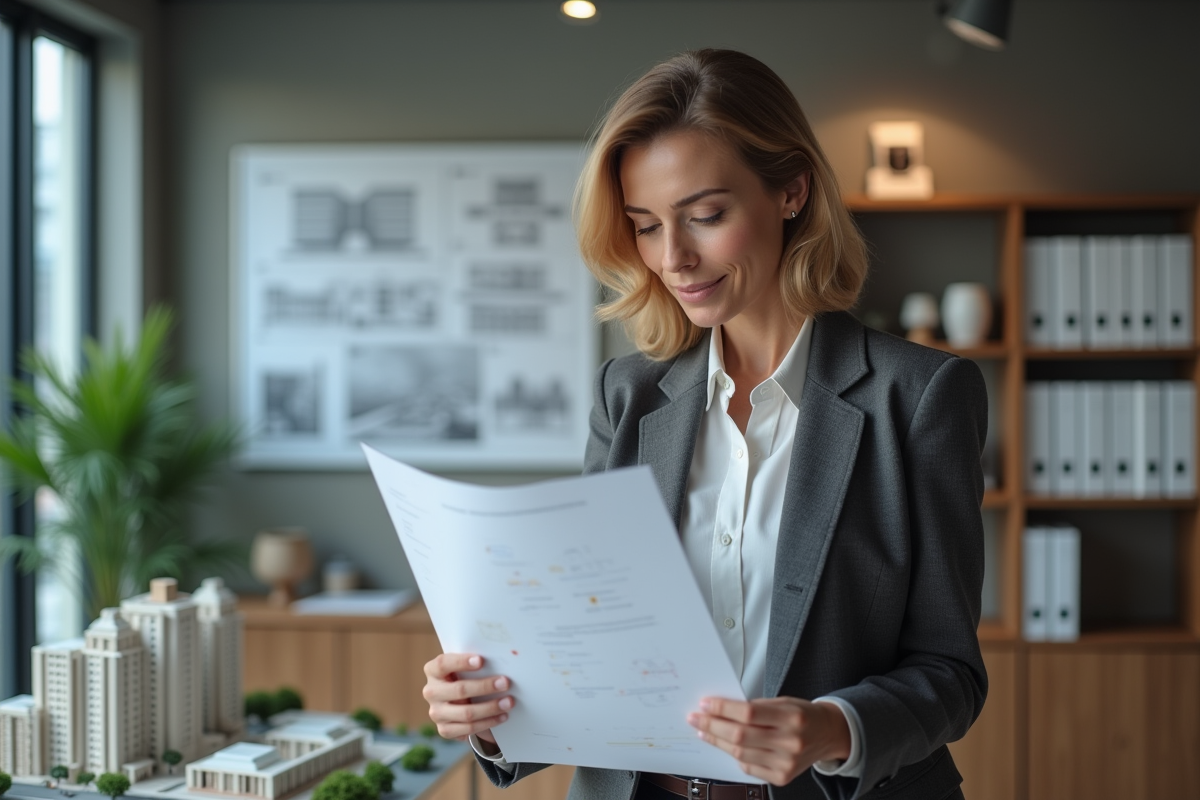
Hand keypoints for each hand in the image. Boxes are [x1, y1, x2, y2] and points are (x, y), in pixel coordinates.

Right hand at [422, 653, 514, 749]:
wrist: (458, 703)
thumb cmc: (464, 678)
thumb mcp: (464, 668)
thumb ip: (474, 664)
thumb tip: (500, 662)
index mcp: (433, 671)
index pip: (442, 664)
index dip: (461, 662)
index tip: (481, 660)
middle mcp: (431, 692)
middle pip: (459, 690)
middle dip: (485, 686)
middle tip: (505, 683)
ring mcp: (436, 713)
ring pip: (466, 713)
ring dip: (491, 707)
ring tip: (508, 702)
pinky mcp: (444, 730)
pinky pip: (469, 728)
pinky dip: (488, 722)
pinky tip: (502, 716)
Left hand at [687, 696, 850, 785]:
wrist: (828, 735)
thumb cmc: (803, 715)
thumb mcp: (784, 702)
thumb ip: (756, 706)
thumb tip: (721, 709)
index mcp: (792, 717)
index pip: (749, 712)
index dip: (723, 708)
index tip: (705, 704)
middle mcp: (790, 742)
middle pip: (740, 735)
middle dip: (713, 725)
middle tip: (696, 718)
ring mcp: (786, 763)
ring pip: (740, 753)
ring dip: (718, 741)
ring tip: (705, 731)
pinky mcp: (782, 778)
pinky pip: (748, 767)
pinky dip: (734, 756)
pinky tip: (726, 746)